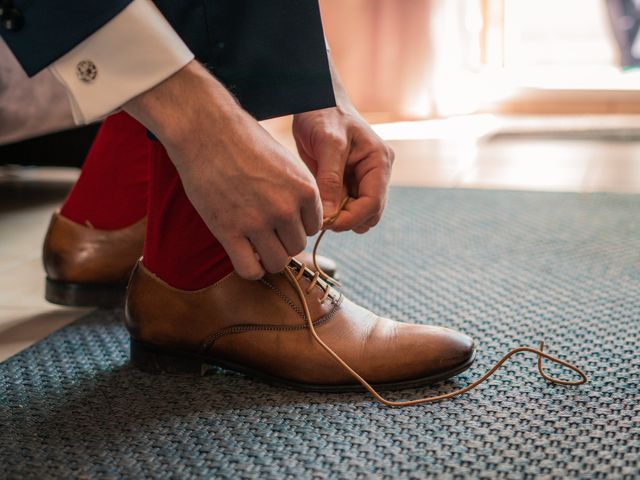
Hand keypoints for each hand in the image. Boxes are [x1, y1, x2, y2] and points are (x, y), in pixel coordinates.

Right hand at [125, 61, 321, 278]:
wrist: (207, 130)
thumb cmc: (245, 141)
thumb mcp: (286, 163)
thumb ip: (297, 192)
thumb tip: (300, 220)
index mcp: (305, 190)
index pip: (314, 227)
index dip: (297, 225)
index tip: (281, 219)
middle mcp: (287, 209)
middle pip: (297, 246)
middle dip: (283, 241)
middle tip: (265, 230)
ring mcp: (258, 223)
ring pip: (278, 262)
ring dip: (268, 257)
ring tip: (255, 244)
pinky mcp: (229, 232)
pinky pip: (250, 269)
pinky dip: (250, 269)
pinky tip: (244, 255)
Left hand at [292, 106, 393, 233]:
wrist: (313, 100)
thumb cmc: (324, 113)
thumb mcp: (328, 144)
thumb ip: (330, 180)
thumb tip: (329, 215)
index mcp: (379, 161)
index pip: (374, 203)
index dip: (352, 218)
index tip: (328, 223)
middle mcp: (375, 173)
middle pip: (369, 213)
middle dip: (347, 220)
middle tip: (320, 219)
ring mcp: (362, 179)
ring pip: (357, 214)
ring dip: (340, 218)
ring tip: (318, 210)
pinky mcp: (347, 182)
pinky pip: (344, 206)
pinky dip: (332, 211)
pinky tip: (317, 205)